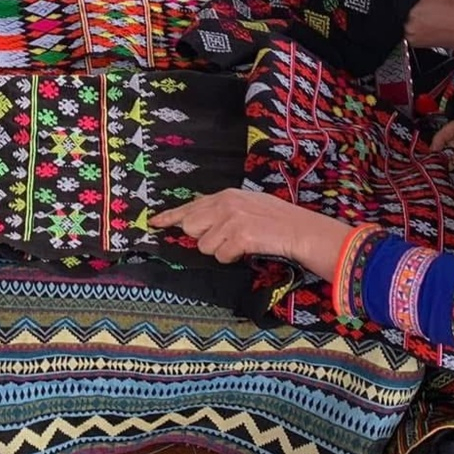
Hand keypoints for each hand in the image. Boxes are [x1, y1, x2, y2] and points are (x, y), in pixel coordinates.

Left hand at [151, 187, 353, 277]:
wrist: (300, 230)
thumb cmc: (277, 220)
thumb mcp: (247, 205)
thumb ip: (222, 210)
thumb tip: (196, 223)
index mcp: (226, 195)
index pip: (190, 206)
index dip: (171, 217)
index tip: (154, 223)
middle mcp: (225, 204)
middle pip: (192, 228)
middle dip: (205, 238)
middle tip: (226, 239)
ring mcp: (232, 220)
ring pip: (205, 246)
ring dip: (221, 251)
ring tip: (243, 243)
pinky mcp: (240, 236)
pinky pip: (221, 256)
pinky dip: (233, 258)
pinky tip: (248, 250)